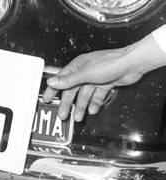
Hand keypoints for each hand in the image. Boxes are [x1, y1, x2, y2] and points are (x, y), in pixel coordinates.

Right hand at [42, 35, 165, 121]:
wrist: (132, 64)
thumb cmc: (110, 62)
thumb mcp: (86, 73)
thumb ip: (68, 80)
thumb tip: (52, 82)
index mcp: (77, 67)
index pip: (61, 80)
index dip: (53, 90)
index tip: (47, 99)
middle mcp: (84, 72)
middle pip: (72, 90)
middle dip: (68, 104)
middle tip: (63, 115)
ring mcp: (95, 78)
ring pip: (85, 95)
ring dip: (81, 106)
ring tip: (78, 117)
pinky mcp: (105, 83)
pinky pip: (97, 96)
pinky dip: (94, 103)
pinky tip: (93, 110)